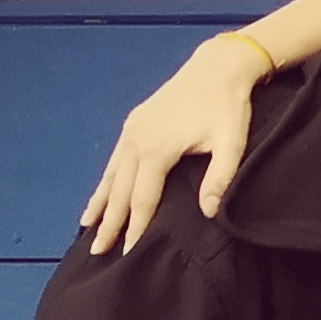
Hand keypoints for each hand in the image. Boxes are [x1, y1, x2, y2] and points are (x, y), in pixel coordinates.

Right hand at [82, 30, 265, 254]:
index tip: (128, 252)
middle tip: (98, 252)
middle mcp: (137, 141)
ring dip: (100, 203)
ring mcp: (132, 131)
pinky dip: (106, 180)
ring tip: (88, 228)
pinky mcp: (134, 123)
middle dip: (109, 223)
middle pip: (120, 191)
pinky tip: (101, 193)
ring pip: (112, 175)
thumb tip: (207, 212)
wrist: (217, 67)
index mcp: (157, 149)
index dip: (136, 227)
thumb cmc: (228, 106)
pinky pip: (115, 160)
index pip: (143, 199)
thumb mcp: (232, 144)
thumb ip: (219, 179)